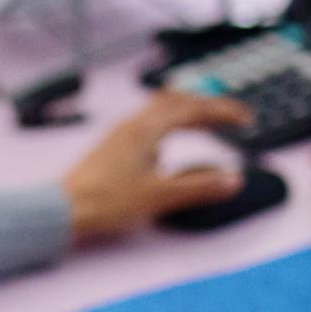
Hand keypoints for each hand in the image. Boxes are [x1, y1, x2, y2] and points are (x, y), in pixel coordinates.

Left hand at [60, 91, 257, 243]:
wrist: (63, 210)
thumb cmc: (104, 202)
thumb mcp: (160, 196)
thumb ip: (199, 187)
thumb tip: (233, 179)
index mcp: (146, 129)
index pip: (194, 109)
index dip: (224, 112)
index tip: (247, 119)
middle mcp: (133, 125)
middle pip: (177, 101)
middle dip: (208, 106)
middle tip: (232, 116)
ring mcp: (121, 135)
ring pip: (161, 110)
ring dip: (188, 112)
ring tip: (206, 122)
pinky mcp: (114, 148)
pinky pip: (148, 124)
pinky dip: (169, 126)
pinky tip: (168, 146)